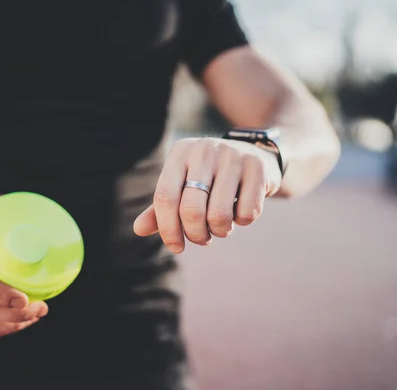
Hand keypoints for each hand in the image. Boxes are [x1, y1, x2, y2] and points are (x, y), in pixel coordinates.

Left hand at [134, 137, 281, 253]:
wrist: (253, 154)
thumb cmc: (209, 177)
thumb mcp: (182, 185)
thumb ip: (161, 208)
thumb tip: (138, 230)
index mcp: (180, 153)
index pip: (165, 197)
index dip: (167, 229)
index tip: (176, 247)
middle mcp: (204, 150)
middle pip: (191, 210)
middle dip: (196, 234)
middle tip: (202, 237)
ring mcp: (233, 157)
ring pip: (219, 215)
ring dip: (220, 231)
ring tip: (221, 226)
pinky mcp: (257, 167)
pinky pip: (247, 213)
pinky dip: (243, 221)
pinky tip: (240, 210)